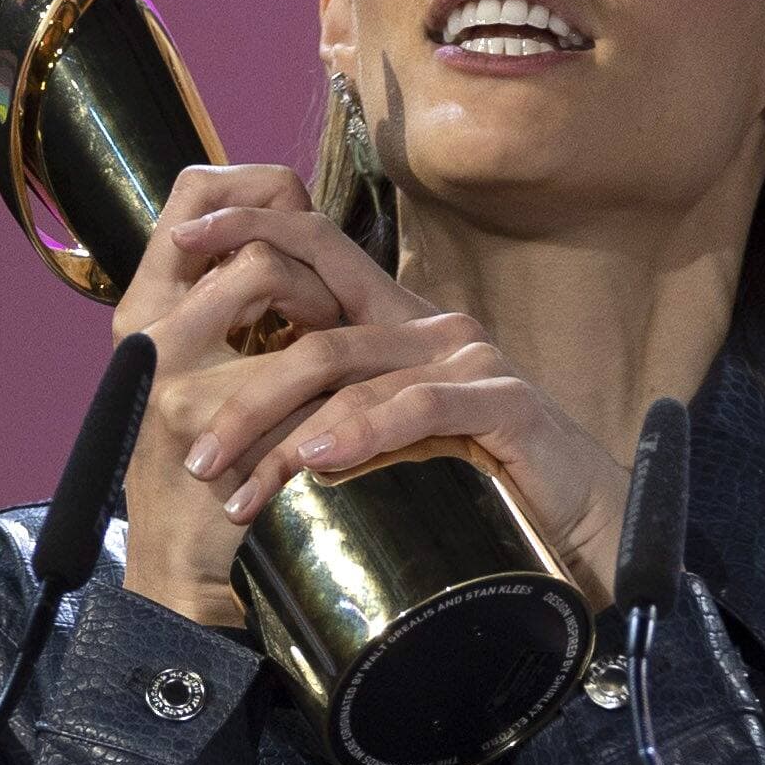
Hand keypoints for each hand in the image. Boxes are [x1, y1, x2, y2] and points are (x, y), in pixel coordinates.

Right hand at [111, 166, 405, 624]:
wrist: (180, 567)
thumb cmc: (206, 469)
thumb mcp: (204, 377)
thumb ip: (230, 316)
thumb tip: (296, 242)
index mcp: (144, 309)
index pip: (192, 193)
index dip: (254, 191)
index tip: (298, 225)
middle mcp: (147, 329)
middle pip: (251, 240)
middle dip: (315, 269)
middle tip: (332, 314)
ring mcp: (173, 371)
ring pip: (270, 277)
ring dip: (323, 311)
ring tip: (333, 354)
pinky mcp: (209, 417)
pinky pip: (295, 362)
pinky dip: (331, 375)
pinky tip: (339, 404)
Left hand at [159, 207, 630, 608]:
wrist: (582, 532)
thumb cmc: (481, 493)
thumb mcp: (392, 449)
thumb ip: (335, 421)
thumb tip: (241, 435)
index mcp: (399, 327)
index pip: (317, 252)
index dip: (250, 233)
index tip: (181, 245)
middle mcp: (432, 329)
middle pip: (318, 333)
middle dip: (242, 391)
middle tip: (193, 454)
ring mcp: (472, 361)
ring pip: (355, 376)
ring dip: (284, 435)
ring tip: (238, 487)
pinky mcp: (507, 403)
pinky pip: (421, 407)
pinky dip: (365, 432)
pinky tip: (321, 461)